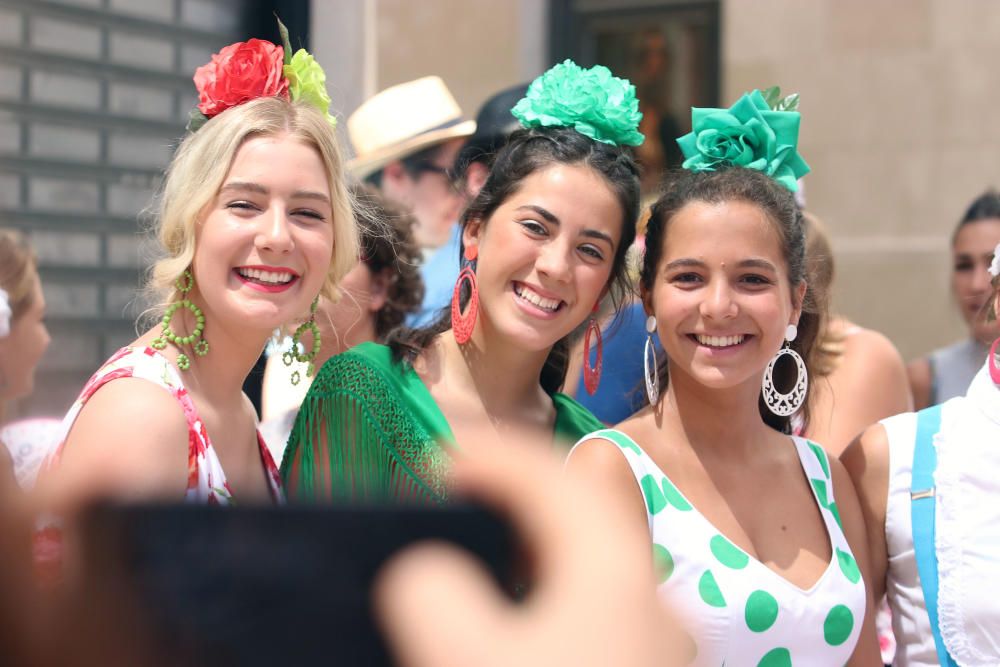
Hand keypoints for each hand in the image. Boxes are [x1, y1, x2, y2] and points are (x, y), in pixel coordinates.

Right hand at [374, 436, 680, 666]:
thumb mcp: (463, 661)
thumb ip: (430, 593)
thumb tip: (423, 570)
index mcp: (610, 569)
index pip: (548, 474)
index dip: (485, 454)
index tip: (426, 462)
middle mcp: (642, 596)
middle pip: (575, 510)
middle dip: (509, 491)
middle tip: (446, 499)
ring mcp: (647, 643)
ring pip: (582, 562)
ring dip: (523, 544)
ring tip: (464, 554)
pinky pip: (583, 608)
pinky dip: (538, 593)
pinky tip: (504, 621)